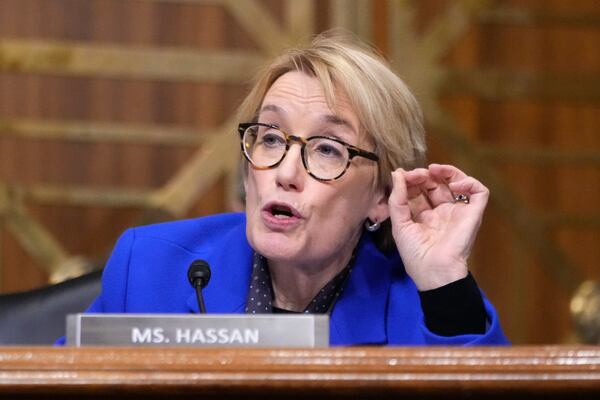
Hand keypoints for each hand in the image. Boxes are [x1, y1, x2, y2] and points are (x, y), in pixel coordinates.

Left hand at [388, 164, 488, 290]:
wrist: (434, 271)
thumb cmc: (415, 252)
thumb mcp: (399, 223)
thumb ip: (397, 198)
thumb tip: (397, 173)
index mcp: (424, 215)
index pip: (420, 189)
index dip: (412, 179)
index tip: (403, 176)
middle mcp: (442, 211)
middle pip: (437, 183)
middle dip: (427, 174)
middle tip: (419, 173)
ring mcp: (458, 211)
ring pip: (458, 182)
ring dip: (447, 171)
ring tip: (435, 170)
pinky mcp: (473, 213)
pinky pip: (479, 192)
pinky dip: (470, 182)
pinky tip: (455, 185)